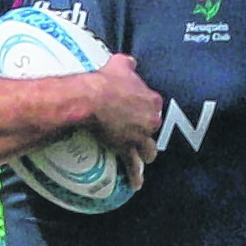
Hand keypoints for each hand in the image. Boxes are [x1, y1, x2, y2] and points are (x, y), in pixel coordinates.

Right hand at [83, 55, 162, 189]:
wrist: (91, 99)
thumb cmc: (104, 81)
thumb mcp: (119, 64)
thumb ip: (128, 63)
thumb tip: (131, 61)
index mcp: (151, 99)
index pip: (153, 106)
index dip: (145, 109)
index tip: (138, 111)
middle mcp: (150, 119)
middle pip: (153, 128)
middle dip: (147, 131)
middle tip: (137, 133)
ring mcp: (140, 136)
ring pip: (148, 149)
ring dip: (145, 152)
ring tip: (142, 156)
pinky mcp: (127, 149)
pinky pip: (133, 165)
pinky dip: (135, 175)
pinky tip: (136, 184)